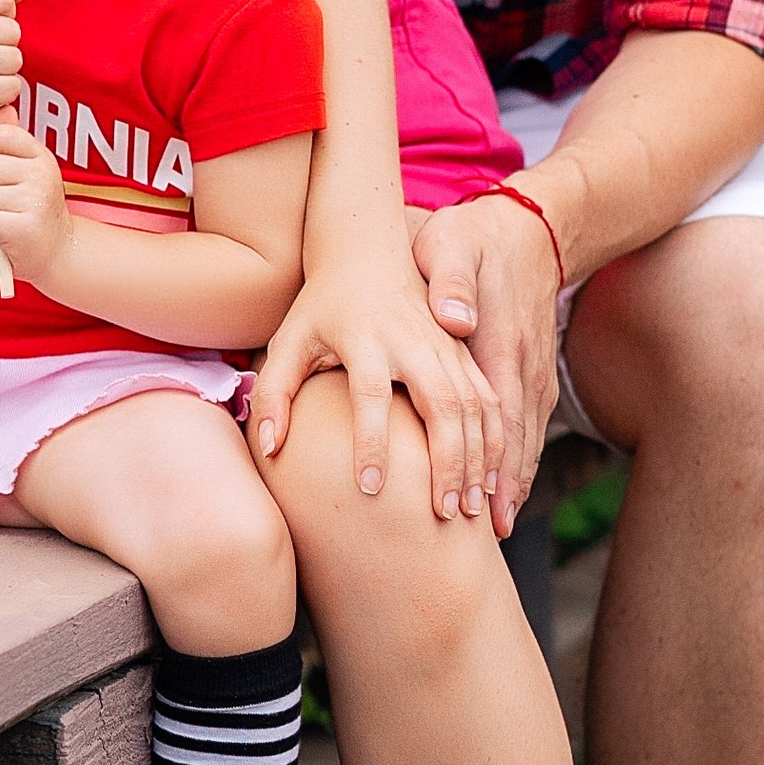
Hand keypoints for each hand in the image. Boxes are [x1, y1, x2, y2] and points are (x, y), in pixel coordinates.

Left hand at [0, 118, 70, 287]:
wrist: (58, 251)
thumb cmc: (35, 209)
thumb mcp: (29, 171)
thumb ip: (13, 142)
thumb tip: (2, 107)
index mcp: (41, 156)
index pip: (1, 134)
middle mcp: (42, 174)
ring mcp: (35, 201)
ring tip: (1, 218)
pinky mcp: (24, 229)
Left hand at [249, 225, 506, 521]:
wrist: (367, 249)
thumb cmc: (320, 306)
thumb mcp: (288, 340)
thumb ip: (275, 391)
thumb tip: (268, 446)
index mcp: (365, 337)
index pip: (370, 395)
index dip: (370, 442)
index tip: (369, 489)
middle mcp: (413, 341)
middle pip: (440, 403)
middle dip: (447, 461)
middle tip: (442, 514)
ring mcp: (446, 344)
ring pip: (475, 405)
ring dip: (478, 458)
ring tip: (470, 511)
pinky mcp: (466, 350)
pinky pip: (490, 399)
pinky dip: (495, 441)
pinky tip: (489, 481)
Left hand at [411, 192, 562, 532]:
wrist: (527, 226)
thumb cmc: (470, 238)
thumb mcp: (450, 245)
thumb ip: (448, 282)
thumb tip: (452, 320)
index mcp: (496, 341)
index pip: (491, 413)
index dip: (483, 459)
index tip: (469, 499)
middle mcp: (522, 364)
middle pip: (513, 437)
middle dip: (499, 486)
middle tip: (480, 534)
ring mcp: (534, 371)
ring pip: (525, 437)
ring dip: (512, 481)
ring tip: (494, 528)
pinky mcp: (534, 373)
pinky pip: (529, 427)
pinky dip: (521, 462)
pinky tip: (507, 493)